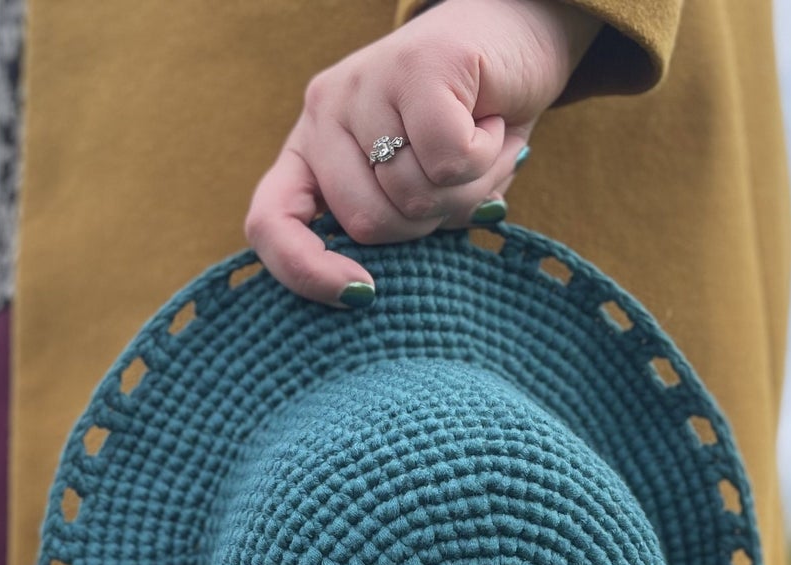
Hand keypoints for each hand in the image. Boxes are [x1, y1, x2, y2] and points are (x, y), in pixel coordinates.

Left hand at [244, 0, 603, 307]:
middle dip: (425, 224)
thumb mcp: (420, 192)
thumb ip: (389, 228)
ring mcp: (365, 83)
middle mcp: (325, 113)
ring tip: (476, 145)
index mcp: (311, 152)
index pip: (270, 223)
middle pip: (367, 224)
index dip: (304, 272)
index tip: (363, 294)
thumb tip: (365, 290)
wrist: (520, 43)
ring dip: (464, 188)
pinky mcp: (416, 64)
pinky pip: (448, 160)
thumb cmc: (466, 130)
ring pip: (412, 196)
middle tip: (452, 182)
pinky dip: (485, 157)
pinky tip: (489, 124)